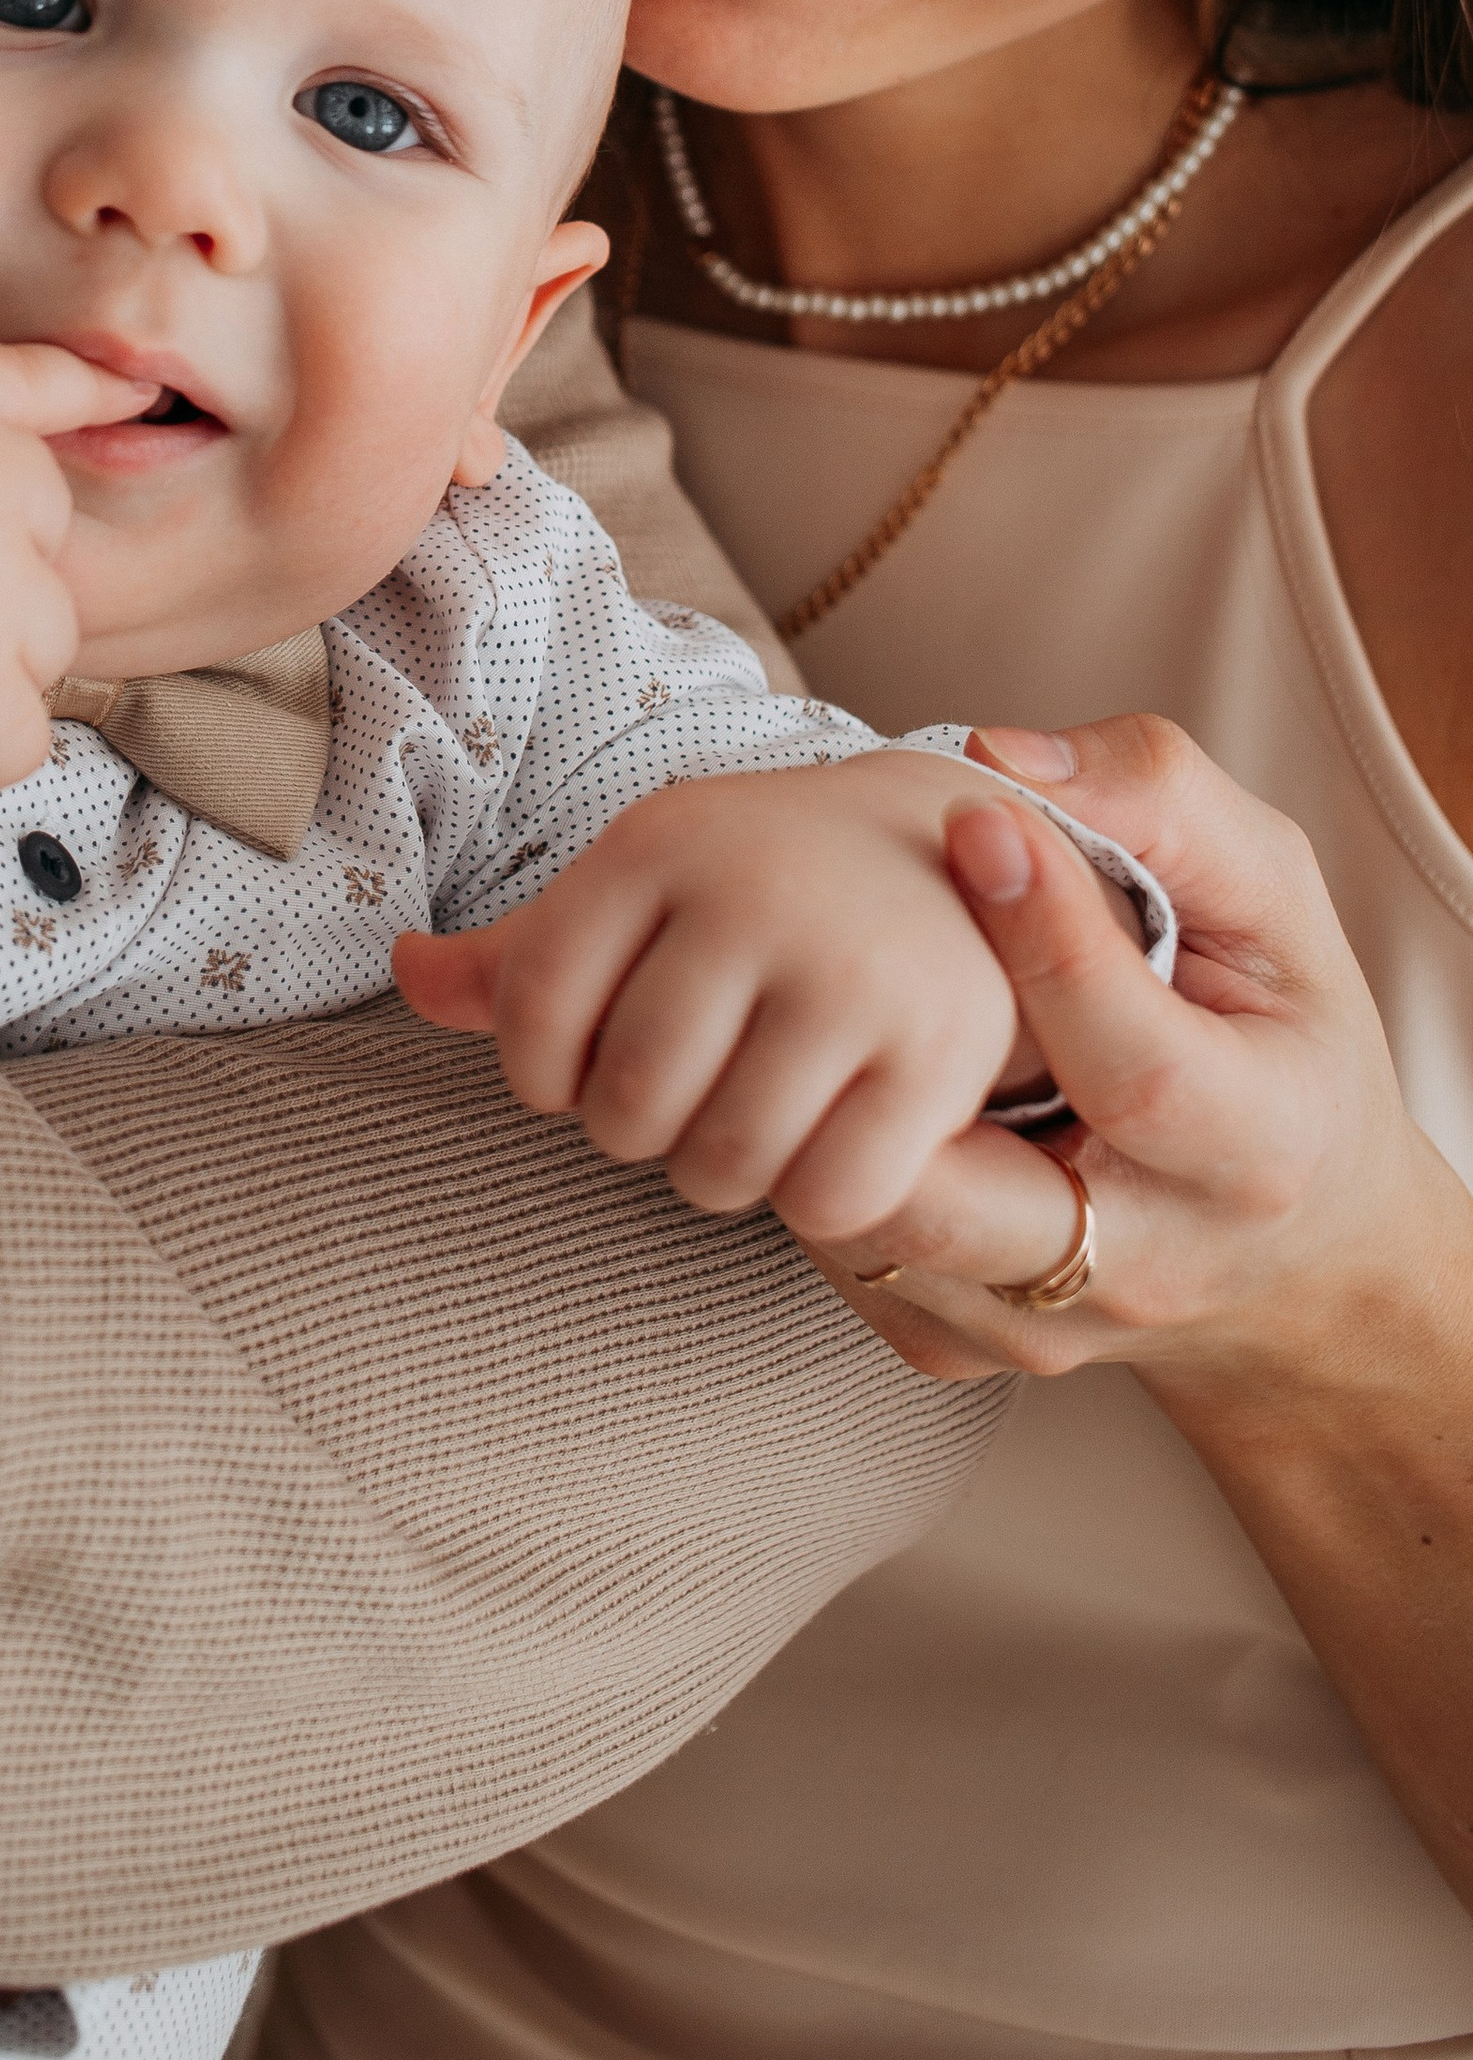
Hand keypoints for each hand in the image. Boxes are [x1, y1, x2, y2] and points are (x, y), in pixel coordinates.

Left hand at [392, 751, 1028, 1239]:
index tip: (579, 1069)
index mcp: (658, 845)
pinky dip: (811, 1202)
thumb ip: (521, 951)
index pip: (533, 1012)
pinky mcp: (940, 1049)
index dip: (539, 1075)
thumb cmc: (756, 884)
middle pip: (627, 1103)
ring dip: (716, 1173)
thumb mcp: (640, 885)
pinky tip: (820, 1146)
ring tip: (740, 1122)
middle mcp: (753, 897)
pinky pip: (831, 1196)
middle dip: (634, 1130)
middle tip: (675, 1103)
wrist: (955, 844)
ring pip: (722, 1163)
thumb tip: (405, 971)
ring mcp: (852, 973)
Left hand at [811, 717, 1464, 1392]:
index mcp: (1257, 1144)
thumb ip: (1163, 804)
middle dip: (882, 1079)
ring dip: (823, 1115)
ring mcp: (1045, 1323)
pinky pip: (849, 1261)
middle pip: (975, 1202)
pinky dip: (813, 1162)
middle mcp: (1149, 1261)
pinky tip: (826, 1073)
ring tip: (813, 994)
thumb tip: (1004, 759)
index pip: (1139, 1067)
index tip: (978, 822)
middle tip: (834, 939)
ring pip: (882, 1235)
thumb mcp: (1272, 904)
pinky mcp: (963, 1346)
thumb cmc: (1273, 1036)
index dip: (1051, 944)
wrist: (1293, 1251)